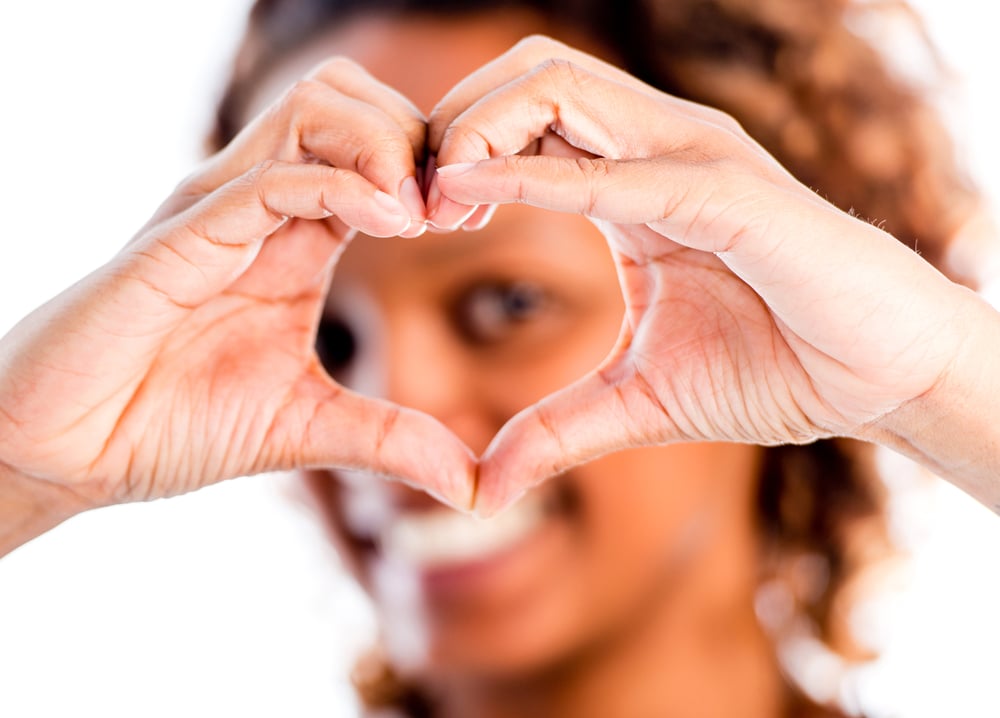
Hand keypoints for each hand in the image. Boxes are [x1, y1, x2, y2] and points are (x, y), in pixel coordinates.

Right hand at [0, 58, 475, 534]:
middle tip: (457, 208)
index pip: (375, 152)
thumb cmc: (171, 426)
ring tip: (423, 216)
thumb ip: (390, 440)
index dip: (435, 170)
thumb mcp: (306, 428)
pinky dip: (342, 185)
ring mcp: (216, 213)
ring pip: (313, 110)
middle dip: (419, 138)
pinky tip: (389, 222)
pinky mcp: (180, 239)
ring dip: (387, 146)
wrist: (68, 455)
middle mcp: (257, 207)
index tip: (478, 218)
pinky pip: (269, 179)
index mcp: (292, 238)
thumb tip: (472, 484)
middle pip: (349, 99)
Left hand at [426, 36, 983, 514]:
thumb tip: (483, 487)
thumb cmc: (778, 367)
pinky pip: (626, 169)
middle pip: (528, 76)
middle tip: (406, 197)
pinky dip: (545, 176)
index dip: (453, 153)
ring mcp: (697, 160)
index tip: (405, 214)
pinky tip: (480, 197)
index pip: (523, 121)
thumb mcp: (639, 402)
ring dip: (482, 129)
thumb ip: (557, 430)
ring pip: (563, 88)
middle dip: (452, 120)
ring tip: (436, 195)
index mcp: (634, 181)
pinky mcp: (732, 198)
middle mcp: (659, 148)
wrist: (884, 378)